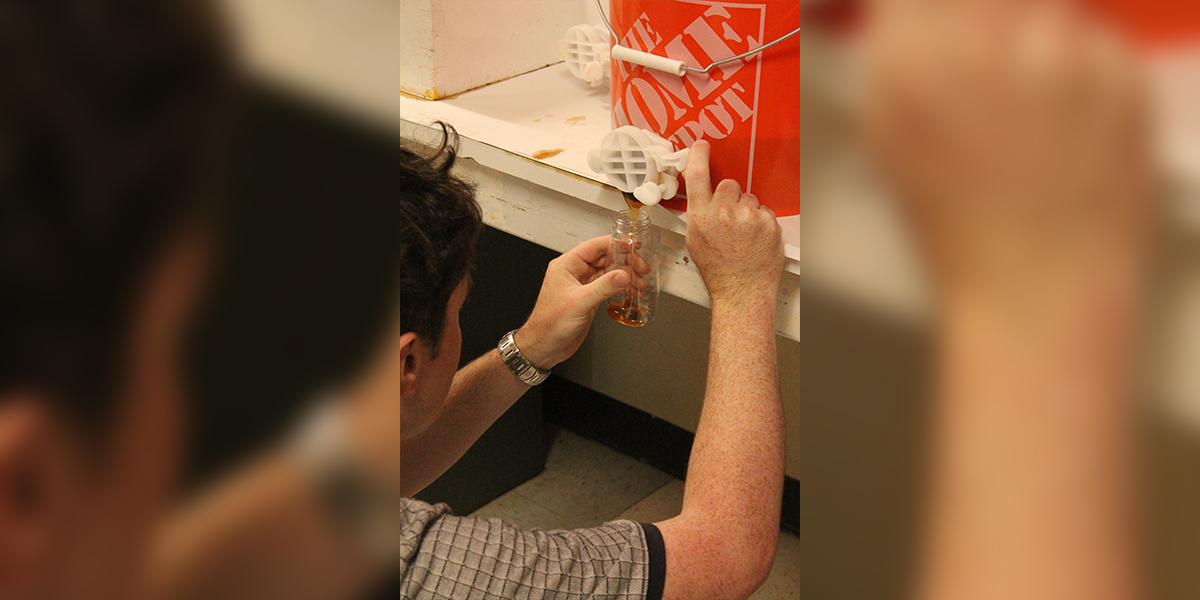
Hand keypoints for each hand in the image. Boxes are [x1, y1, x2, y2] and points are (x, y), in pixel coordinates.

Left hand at [515, 236, 630, 369]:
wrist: (545, 346)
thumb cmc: (549, 323)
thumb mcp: (579, 302)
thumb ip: (602, 287)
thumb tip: (622, 275)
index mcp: (567, 265)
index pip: (595, 247)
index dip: (615, 243)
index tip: (633, 244)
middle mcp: (575, 273)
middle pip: (605, 258)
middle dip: (625, 262)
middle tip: (641, 268)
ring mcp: (583, 286)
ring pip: (609, 273)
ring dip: (625, 276)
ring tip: (639, 283)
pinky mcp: (589, 298)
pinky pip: (608, 287)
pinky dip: (621, 288)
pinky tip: (630, 292)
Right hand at [684, 140, 784, 310]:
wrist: (742, 292)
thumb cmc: (718, 271)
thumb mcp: (695, 242)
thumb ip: (699, 215)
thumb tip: (703, 199)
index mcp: (701, 216)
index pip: (697, 175)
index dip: (699, 156)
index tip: (702, 145)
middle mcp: (724, 212)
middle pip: (730, 184)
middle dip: (731, 196)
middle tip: (731, 217)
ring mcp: (748, 217)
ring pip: (750, 198)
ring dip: (747, 211)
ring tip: (744, 235)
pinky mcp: (769, 223)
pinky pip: (765, 212)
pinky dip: (762, 222)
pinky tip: (755, 240)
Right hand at [864, 0, 1153, 311]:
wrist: (1038, 287)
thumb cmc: (953, 226)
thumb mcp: (887, 138)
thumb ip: (893, 55)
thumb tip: (900, 11)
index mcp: (912, 62)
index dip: (924, 13)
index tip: (927, 30)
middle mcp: (990, 42)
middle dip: (975, 19)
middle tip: (978, 67)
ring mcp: (1063, 54)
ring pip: (1038, 9)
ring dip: (1024, 37)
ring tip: (1021, 105)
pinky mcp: (1123, 72)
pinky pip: (1091, 40)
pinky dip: (1074, 68)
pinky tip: (1060, 123)